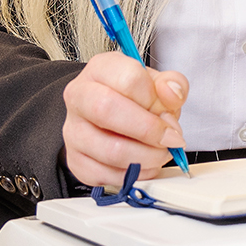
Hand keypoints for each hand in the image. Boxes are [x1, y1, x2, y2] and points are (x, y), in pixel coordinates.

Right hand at [62, 52, 189, 188]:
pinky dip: (133, 175)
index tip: (167, 111)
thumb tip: (172, 93)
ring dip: (146, 156)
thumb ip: (171, 83)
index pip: (128, 78)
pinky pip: (105, 175)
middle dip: (148, 129)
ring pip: (109, 149)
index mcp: (100, 69)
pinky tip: (145, 165)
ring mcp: (73, 131)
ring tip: (161, 153)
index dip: (154, 99)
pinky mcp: (76, 161)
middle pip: (106, 110)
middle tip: (170, 138)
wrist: (110, 117)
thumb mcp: (157, 82)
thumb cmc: (134, 98)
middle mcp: (79, 97)